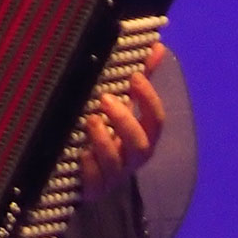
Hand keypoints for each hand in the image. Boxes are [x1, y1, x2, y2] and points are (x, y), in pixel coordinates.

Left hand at [80, 42, 167, 199]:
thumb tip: (157, 47)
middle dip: (125, 120)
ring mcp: (114, 177)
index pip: (156, 120)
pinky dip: (89, 168)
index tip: (135, 78)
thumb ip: (140, 80)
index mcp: (142, 137)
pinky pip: (94, 183)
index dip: (149, 100)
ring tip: (90, 119)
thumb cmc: (110, 136)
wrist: (89, 180)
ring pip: (116, 164)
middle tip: (105, 98)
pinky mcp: (93, 191)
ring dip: (104, 140)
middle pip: (141, 145)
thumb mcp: (123, 108)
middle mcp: (131, 159)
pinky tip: (81, 154)